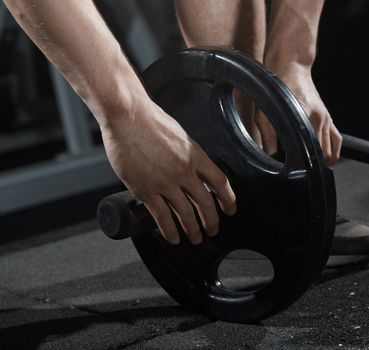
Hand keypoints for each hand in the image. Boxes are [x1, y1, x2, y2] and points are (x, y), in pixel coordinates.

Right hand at [100, 98, 236, 244]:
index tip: (230, 210)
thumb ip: (188, 154)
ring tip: (194, 239)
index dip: (228, 199)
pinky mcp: (146, 190)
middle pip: (205, 204)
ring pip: (185, 214)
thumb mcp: (180, 135)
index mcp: (195, 155)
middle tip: (212, 231)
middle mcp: (184, 171)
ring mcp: (165, 182)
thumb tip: (194, 169)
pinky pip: (161, 217)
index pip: (220, 182)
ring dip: (192, 230)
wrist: (126, 116)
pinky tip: (172, 238)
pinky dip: (168, 231)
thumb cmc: (151, 121)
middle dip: (211, 222)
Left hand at [254, 62, 341, 165]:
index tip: (290, 171)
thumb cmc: (276, 88)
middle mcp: (318, 119)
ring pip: (330, 151)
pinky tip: (321, 159)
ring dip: (321, 162)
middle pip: (321, 155)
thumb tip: (271, 157)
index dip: (299, 165)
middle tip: (296, 170)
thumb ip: (268, 136)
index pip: (305, 150)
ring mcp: (326, 119)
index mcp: (303, 115)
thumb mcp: (264, 113)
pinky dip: (331, 153)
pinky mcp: (328, 118)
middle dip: (311, 166)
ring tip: (308, 168)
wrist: (291, 66)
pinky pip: (336, 141)